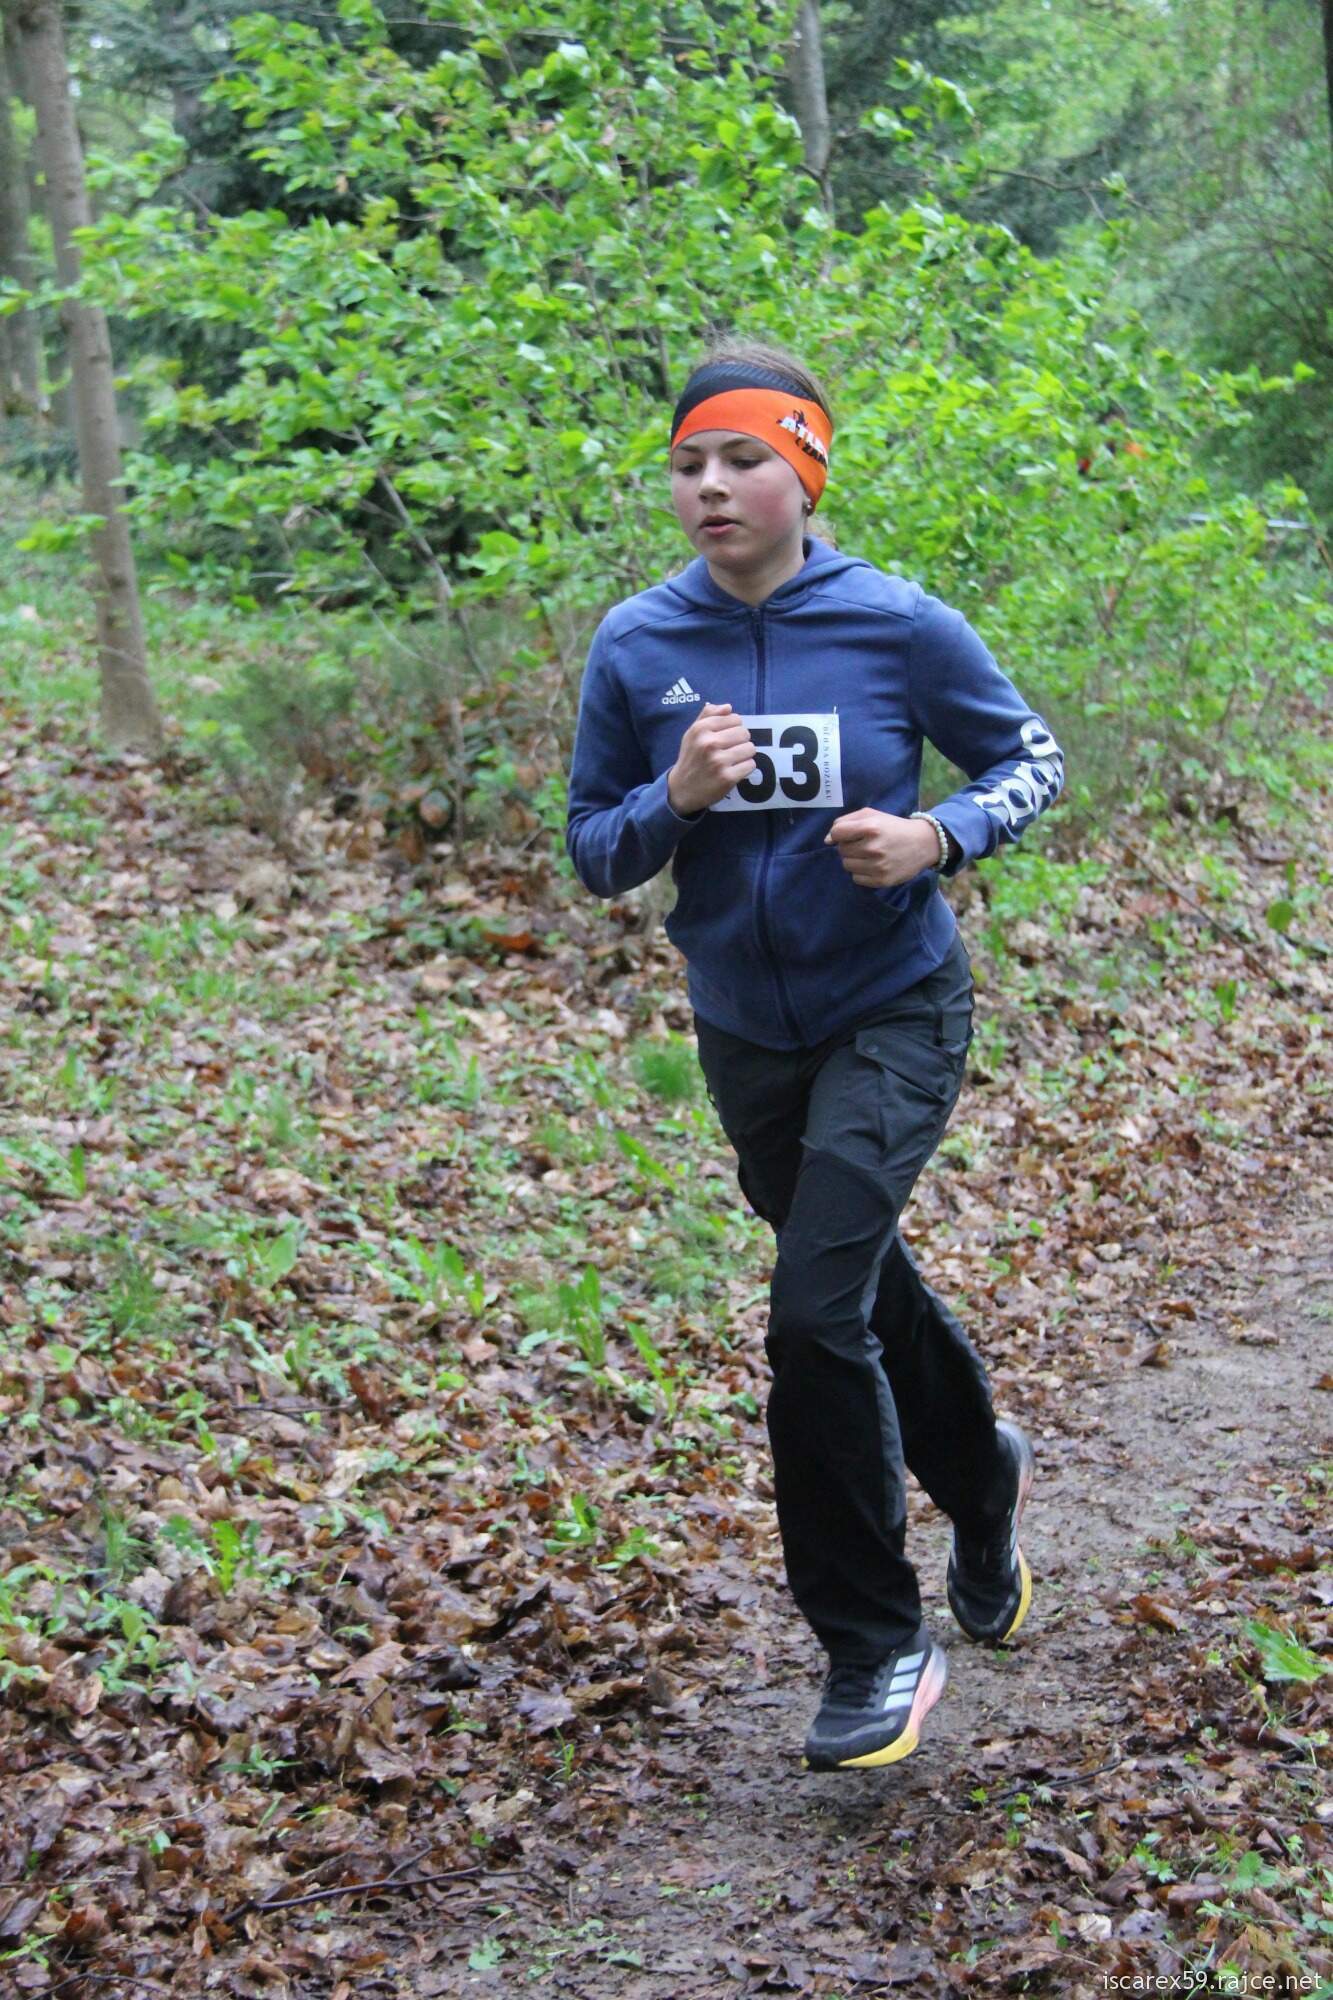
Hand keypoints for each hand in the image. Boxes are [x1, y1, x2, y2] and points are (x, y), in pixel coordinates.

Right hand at [667, 703, 755, 815]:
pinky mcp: (727, 778)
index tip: (726, 736)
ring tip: (733, 760)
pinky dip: (745, 768)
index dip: (734, 727)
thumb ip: (708, 716)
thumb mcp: (692, 734)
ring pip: (750, 748)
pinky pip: (750, 765)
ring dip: (744, 754)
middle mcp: (709, 743)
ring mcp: (718, 761)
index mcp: (700, 729)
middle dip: (740, 741)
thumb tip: (728, 707)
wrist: (682, 789)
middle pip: (744, 733)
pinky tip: (734, 770)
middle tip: (730, 749)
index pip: (734, 718)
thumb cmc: (690, 758)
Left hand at [824, 809, 938, 886]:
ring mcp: (878, 866)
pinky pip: (856, 879)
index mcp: (871, 828)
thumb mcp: (872, 815)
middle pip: (841, 850)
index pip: (837, 833)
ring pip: (847, 865)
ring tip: (869, 854)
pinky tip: (874, 865)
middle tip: (865, 843)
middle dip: (849, 846)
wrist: (923, 843)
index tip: (849, 834)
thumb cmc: (893, 827)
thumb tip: (827, 840)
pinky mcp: (882, 880)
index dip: (839, 834)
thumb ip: (846, 822)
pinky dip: (861, 872)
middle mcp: (873, 848)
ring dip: (854, 860)